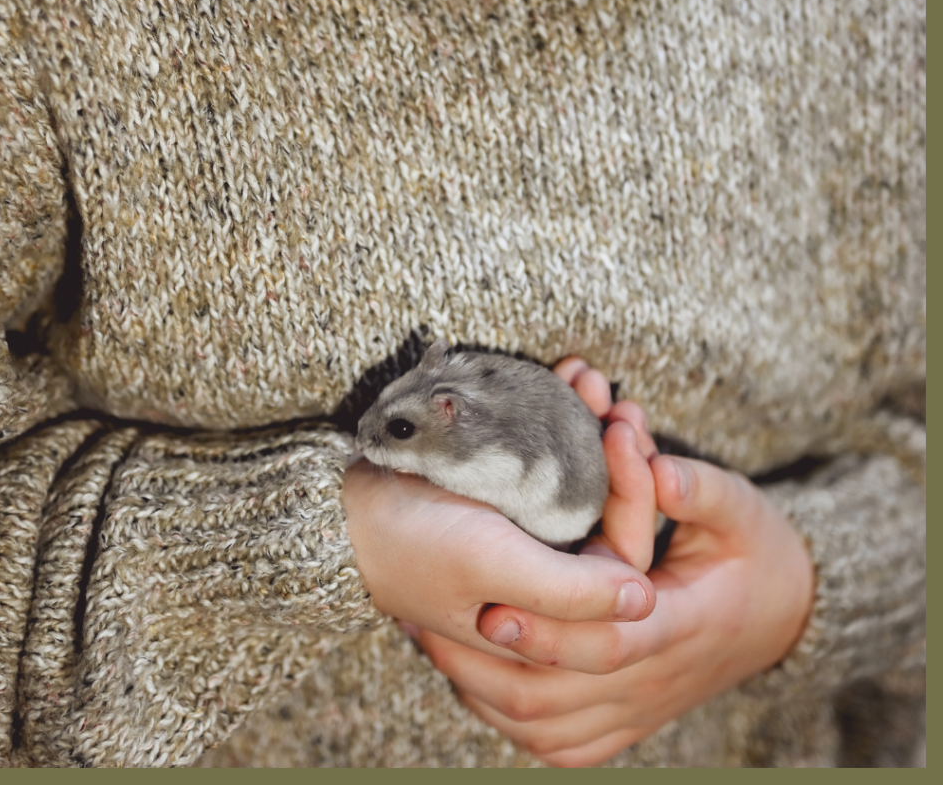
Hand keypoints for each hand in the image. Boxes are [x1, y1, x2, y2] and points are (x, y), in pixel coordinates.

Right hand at [340, 359, 657, 663]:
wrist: (340, 508)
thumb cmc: (412, 544)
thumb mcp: (491, 566)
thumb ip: (568, 593)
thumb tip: (648, 600)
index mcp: (548, 613)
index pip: (623, 566)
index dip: (637, 501)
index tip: (624, 436)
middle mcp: (546, 579)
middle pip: (611, 518)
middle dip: (621, 453)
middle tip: (618, 399)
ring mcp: (529, 539)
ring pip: (587, 484)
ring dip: (592, 429)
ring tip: (586, 377)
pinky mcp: (510, 504)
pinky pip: (553, 463)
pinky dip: (561, 423)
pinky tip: (562, 381)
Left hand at [414, 448, 815, 765]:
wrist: (784, 616)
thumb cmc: (755, 552)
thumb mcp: (741, 508)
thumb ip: (699, 487)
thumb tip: (654, 465)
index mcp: (682, 624)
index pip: (606, 642)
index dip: (547, 628)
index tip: (489, 604)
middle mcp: (655, 680)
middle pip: (558, 695)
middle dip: (485, 663)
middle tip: (423, 620)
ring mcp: (637, 711)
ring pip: (545, 728)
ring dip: (480, 691)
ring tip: (426, 640)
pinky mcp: (623, 723)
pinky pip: (557, 744)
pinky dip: (505, 720)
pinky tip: (466, 680)